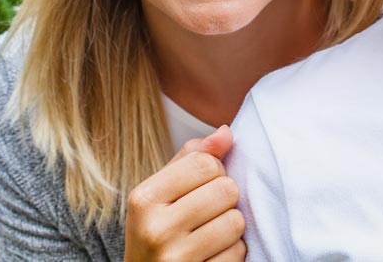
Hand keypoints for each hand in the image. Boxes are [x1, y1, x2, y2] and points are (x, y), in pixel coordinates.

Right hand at [123, 125, 245, 261]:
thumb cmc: (157, 230)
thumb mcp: (160, 193)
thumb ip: (191, 159)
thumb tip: (226, 133)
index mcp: (144, 198)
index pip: (205, 163)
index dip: (214, 171)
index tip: (203, 185)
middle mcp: (156, 228)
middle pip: (225, 190)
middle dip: (225, 199)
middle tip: (208, 212)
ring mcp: (177, 258)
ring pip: (236, 222)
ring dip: (231, 226)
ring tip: (210, 233)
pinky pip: (238, 252)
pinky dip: (232, 252)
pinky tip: (212, 254)